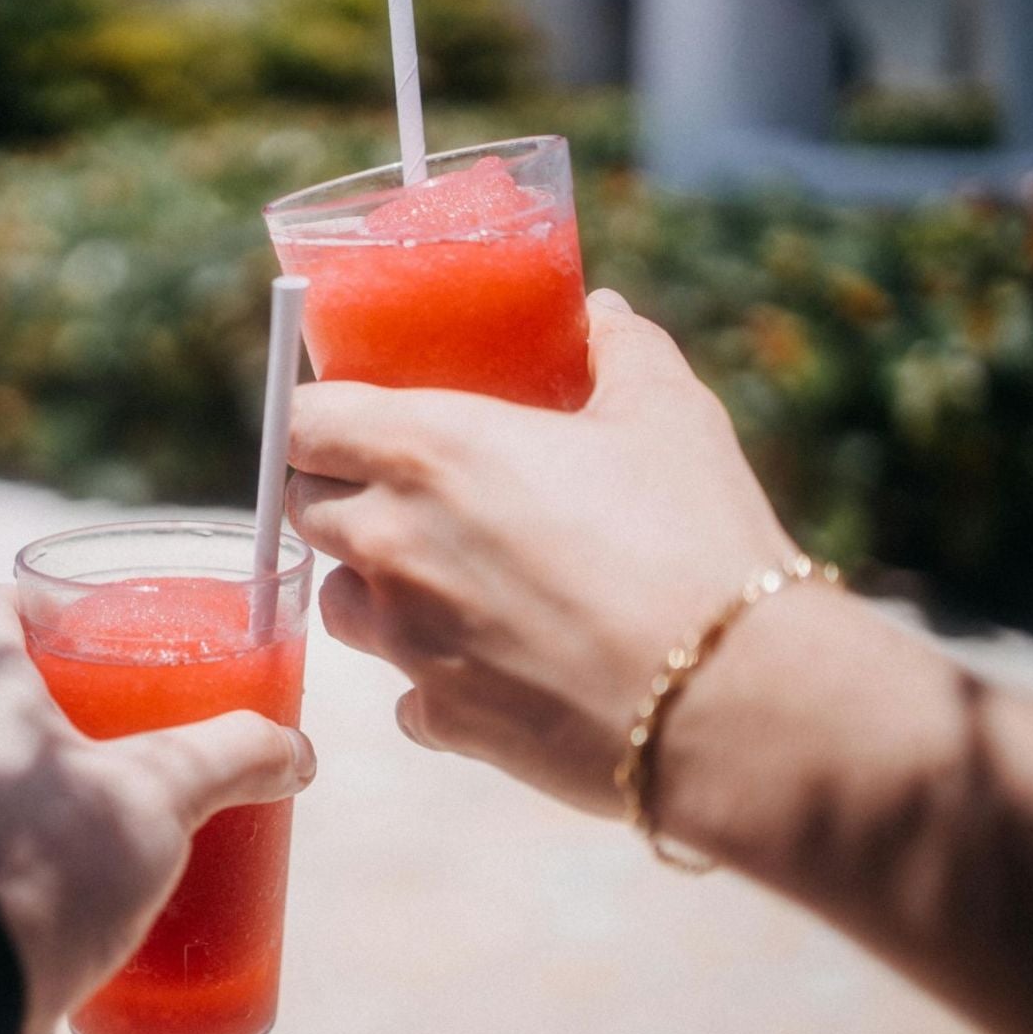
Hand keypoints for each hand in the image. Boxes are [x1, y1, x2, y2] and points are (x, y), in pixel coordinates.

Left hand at [0, 586, 315, 1033]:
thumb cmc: (48, 859)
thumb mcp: (162, 791)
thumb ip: (234, 754)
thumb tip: (297, 752)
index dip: (37, 602)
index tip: (90, 620)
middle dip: (68, 699)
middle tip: (137, 716)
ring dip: (50, 775)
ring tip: (124, 802)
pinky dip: (34, 842)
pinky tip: (92, 880)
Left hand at [285, 289, 795, 814]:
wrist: (728, 697)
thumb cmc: (692, 536)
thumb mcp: (668, 415)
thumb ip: (623, 351)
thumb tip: (604, 315)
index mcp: (426, 451)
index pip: (304, 421)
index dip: (320, 419)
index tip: (351, 420)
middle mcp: (391, 544)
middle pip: (308, 511)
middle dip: (343, 497)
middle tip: (407, 493)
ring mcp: (406, 640)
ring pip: (339, 605)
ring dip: (373, 588)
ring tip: (446, 579)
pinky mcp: (441, 717)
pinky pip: (403, 695)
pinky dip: (432, 678)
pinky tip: (495, 665)